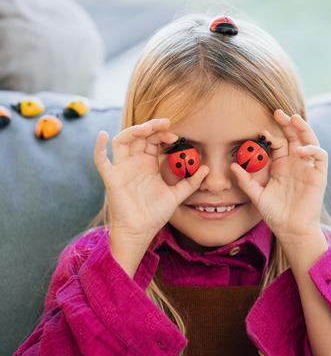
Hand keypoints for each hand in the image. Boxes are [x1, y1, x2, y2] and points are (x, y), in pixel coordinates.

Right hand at [93, 118, 209, 244]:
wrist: (141, 231)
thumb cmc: (155, 213)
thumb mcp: (176, 196)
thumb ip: (191, 182)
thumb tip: (206, 169)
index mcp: (148, 164)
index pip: (153, 140)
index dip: (163, 134)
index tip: (176, 136)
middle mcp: (134, 162)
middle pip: (139, 136)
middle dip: (151, 127)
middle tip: (166, 124)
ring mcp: (122, 169)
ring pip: (122, 141)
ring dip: (132, 131)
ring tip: (146, 128)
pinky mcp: (112, 178)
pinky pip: (101, 161)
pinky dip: (99, 148)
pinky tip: (103, 135)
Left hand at [230, 109, 327, 242]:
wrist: (290, 229)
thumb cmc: (274, 213)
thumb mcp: (256, 195)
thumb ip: (245, 180)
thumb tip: (233, 165)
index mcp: (281, 166)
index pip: (278, 143)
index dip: (270, 135)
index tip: (259, 130)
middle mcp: (295, 163)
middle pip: (294, 136)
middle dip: (287, 123)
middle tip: (277, 112)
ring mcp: (307, 168)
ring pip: (309, 141)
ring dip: (303, 128)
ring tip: (293, 118)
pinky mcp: (318, 175)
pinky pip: (320, 156)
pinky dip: (312, 150)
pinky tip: (301, 149)